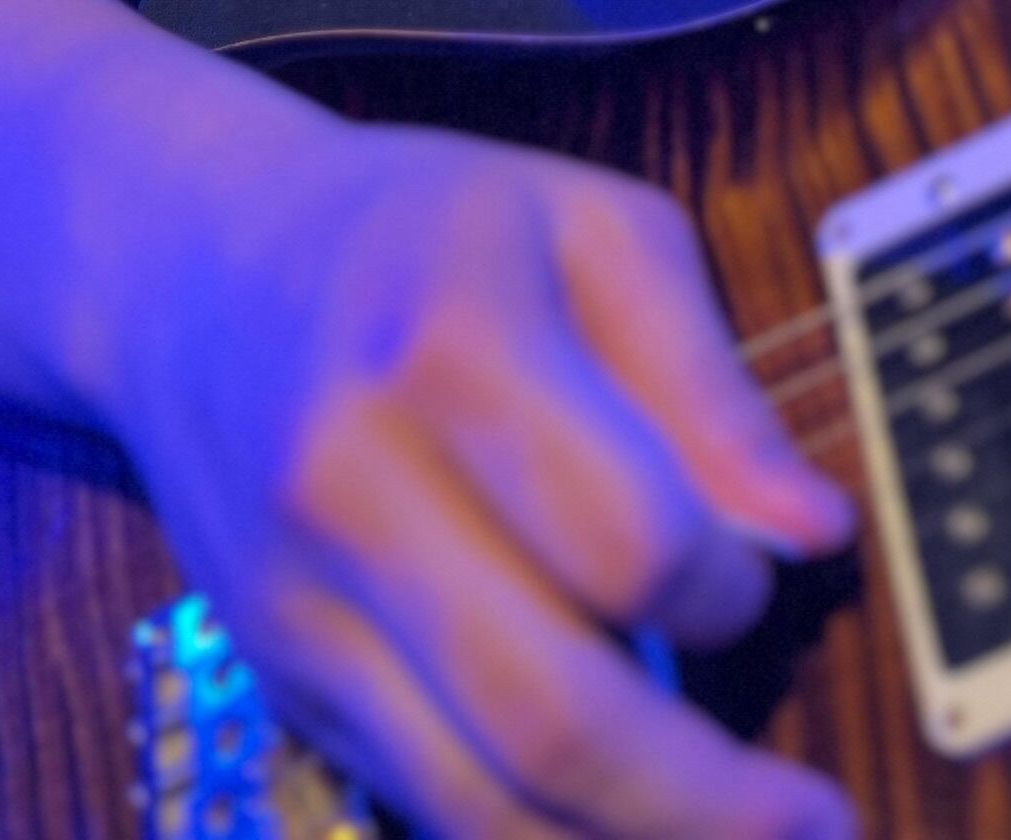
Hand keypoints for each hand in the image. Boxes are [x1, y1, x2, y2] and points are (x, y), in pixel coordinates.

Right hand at [92, 103, 857, 839]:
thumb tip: (815, 533)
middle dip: (706, 800)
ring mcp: (296, 600)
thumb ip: (708, 380)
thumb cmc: (423, 231)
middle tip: (820, 825)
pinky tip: (616, 830)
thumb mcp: (589, 230)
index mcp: (447, 344)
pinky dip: (529, 838)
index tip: (755, 575)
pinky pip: (417, 799)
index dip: (727, 587)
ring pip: (476, 798)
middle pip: (549, 712)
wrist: (190, 262)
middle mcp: (348, 484)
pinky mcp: (277, 674)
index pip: (627, 539)